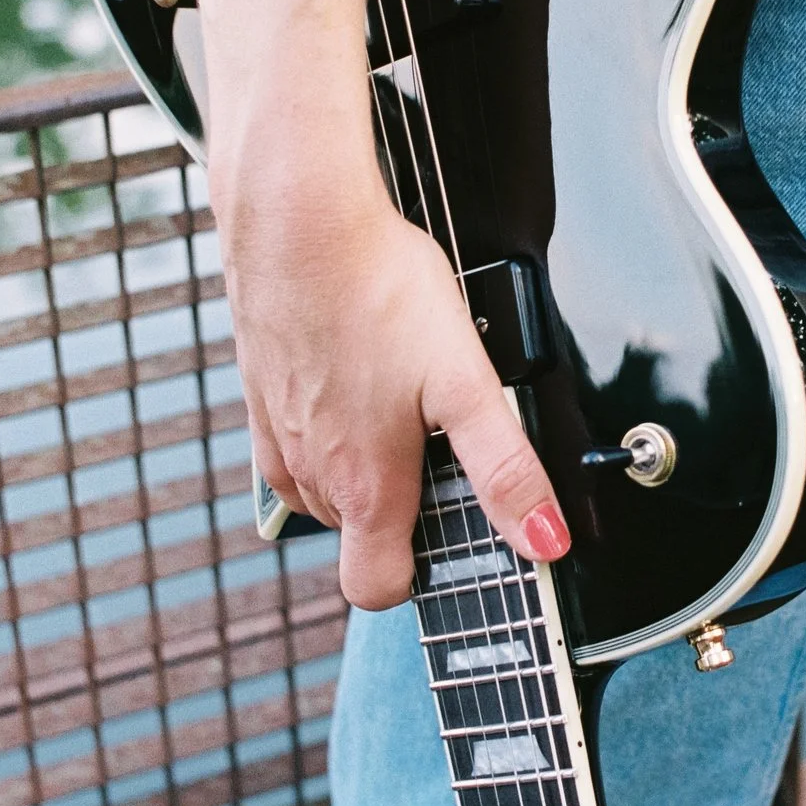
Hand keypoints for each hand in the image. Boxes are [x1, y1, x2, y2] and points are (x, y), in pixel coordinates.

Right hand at [226, 181, 569, 610]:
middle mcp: (310, 473)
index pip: (376, 588)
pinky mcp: (259, 395)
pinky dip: (329, 429)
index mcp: (364, 485)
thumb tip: (546, 541)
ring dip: (364, 467)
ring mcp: (276, 435)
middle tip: (441, 444)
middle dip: (402, 509)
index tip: (454, 532)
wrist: (296, 217)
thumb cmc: (377, 288)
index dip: (418, 575)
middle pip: (358, 535)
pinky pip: (295, 443)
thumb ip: (505, 469)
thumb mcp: (465, 380)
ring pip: (326, 489)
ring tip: (402, 399)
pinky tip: (359, 373)